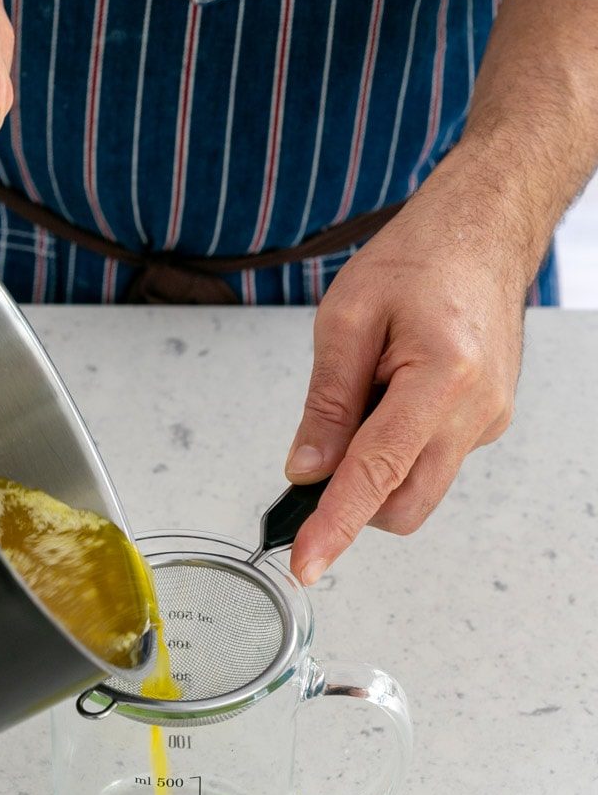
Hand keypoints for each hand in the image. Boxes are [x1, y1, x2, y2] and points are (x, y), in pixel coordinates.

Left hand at [285, 144, 532, 584]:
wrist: (484, 231)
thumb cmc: (422, 257)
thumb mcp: (346, 318)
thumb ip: (325, 403)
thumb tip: (305, 470)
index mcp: (443, 377)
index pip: (376, 474)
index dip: (335, 525)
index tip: (307, 564)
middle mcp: (477, 411)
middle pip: (404, 506)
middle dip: (355, 500)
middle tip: (325, 443)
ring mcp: (489, 422)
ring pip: (419, 490)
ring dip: (377, 473)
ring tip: (367, 398)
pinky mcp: (488, 423)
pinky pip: (432, 463)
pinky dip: (398, 452)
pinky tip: (392, 398)